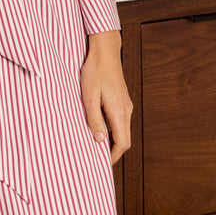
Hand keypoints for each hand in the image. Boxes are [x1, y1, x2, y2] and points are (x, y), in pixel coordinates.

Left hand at [80, 29, 132, 163]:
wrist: (105, 51)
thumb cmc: (95, 72)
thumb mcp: (89, 97)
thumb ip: (94, 119)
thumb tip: (99, 140)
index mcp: (119, 112)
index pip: (122, 143)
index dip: (113, 156)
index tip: (101, 163)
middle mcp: (126, 110)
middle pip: (124, 139)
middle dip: (111, 151)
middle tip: (95, 157)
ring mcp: (126, 105)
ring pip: (122, 129)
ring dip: (111, 139)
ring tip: (94, 143)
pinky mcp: (122, 100)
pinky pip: (120, 120)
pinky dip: (111, 128)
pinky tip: (98, 126)